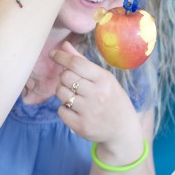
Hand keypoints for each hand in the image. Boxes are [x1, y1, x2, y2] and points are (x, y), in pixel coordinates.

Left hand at [51, 41, 142, 155]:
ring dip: (63, 92)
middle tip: (73, 83)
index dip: (61, 56)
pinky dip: (65, 109)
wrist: (122, 129)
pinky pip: (61, 110)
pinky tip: (76, 110)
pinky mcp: (81, 125)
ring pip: (60, 93)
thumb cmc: (112, 99)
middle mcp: (97, 94)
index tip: (52, 54)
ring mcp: (89, 111)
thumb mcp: (104, 79)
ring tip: (75, 96)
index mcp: (104, 79)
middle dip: (64, 77)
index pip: (76, 63)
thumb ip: (83, 62)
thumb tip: (64, 46)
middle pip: (66, 77)